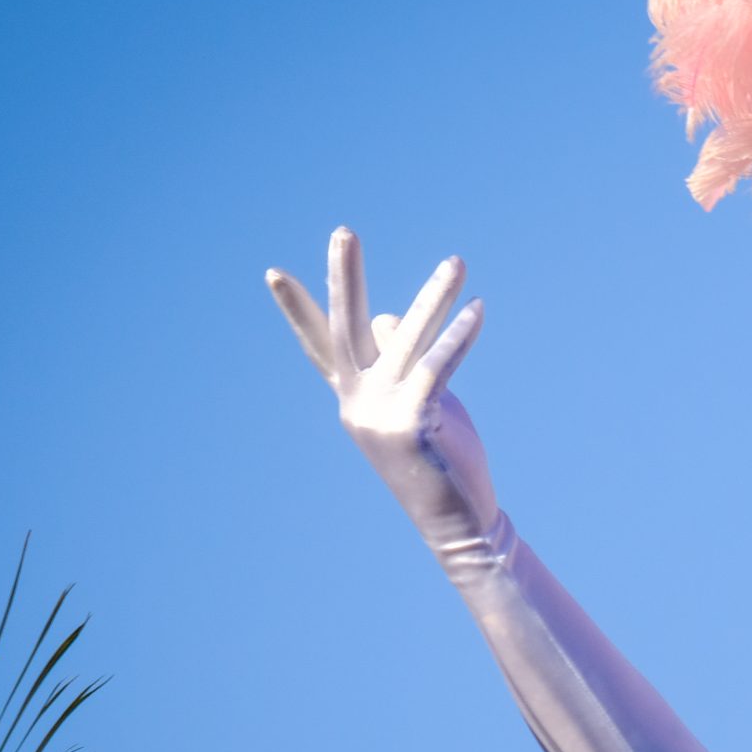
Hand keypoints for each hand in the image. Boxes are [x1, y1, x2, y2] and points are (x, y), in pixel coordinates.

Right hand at [267, 228, 497, 547]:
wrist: (458, 520)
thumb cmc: (439, 457)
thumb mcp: (416, 402)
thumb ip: (399, 361)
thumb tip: (391, 315)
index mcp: (353, 397)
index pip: (320, 345)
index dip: (298, 310)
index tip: (273, 273)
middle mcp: (358, 402)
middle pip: (347, 328)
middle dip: (345, 278)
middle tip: (343, 231)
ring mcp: (381, 413)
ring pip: (409, 340)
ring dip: (435, 296)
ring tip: (457, 262)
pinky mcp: (413, 422)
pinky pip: (437, 366)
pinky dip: (459, 336)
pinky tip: (477, 310)